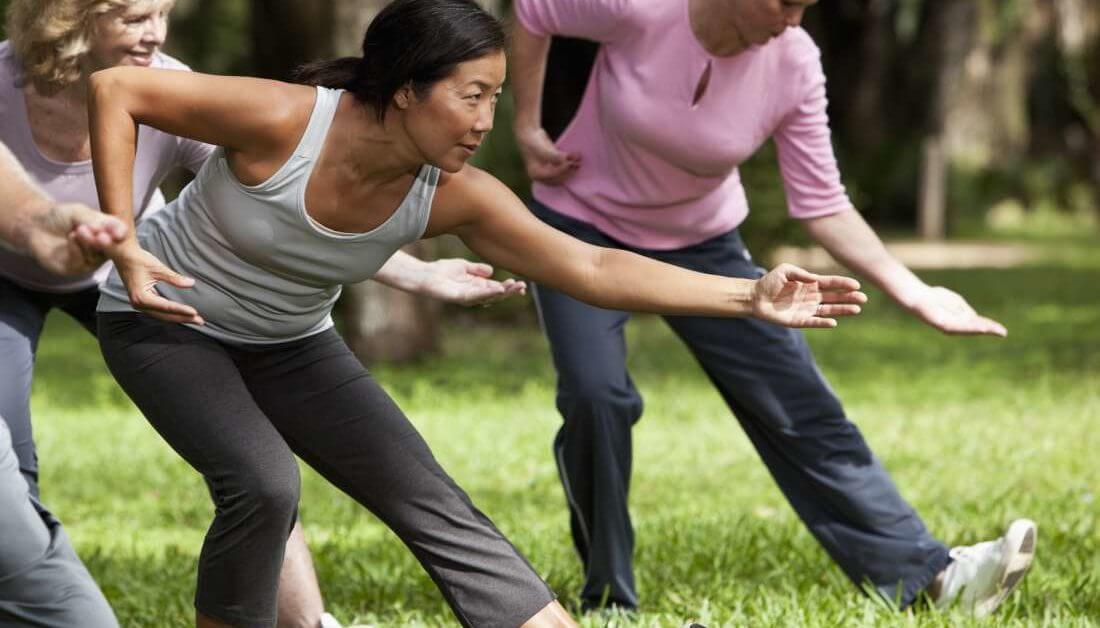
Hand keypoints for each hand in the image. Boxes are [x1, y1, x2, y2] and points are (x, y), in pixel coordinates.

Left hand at [28, 203, 127, 275]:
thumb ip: (95, 220)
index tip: (118, 234)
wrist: (35, 225)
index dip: (119, 234)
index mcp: (107, 232)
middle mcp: (102, 248)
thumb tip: (110, 230)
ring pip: (96, 256)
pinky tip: (70, 238)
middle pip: (111, 249)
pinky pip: (81, 262)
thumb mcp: (79, 212)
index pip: (119, 234)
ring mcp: (90, 260)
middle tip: (102, 236)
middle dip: (106, 243)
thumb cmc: (60, 217)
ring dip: (88, 243)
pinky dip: (76, 250)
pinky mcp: (76, 268)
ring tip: (78, 231)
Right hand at [113, 242, 203, 324]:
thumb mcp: (158, 268)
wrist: (123, 255)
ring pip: (162, 315)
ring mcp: (139, 304)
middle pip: (165, 315)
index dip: (181, 310)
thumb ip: (175, 278)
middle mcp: (139, 304)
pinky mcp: (142, 301)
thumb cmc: (139, 260)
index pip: (166, 306)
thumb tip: (191, 283)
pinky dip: (171, 313)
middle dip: (183, 318)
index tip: (195, 313)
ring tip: (194, 320)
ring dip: (178, 317)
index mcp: (141, 297)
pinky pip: (159, 311)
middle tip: (200, 321)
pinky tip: (182, 315)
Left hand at [417, 258, 525, 305]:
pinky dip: (486, 293)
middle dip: (509, 291)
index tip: (522, 284)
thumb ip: (477, 269)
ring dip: (501, 293)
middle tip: (522, 287)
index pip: (497, 289)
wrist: (425, 274)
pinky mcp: (457, 297)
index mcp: (477, 287)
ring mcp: (466, 297)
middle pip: (496, 295)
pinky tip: (496, 289)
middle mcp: (474, 294)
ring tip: (512, 287)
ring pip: (488, 297)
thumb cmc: (442, 271)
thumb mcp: (464, 266)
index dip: (509, 288)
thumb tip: (492, 271)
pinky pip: (474, 296)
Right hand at [515, 126, 579, 184]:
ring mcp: (548, 170)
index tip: (570, 163)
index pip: (552, 176)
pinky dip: (569, 161)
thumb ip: (554, 157)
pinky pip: (563, 165)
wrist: (528, 133)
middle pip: (559, 178)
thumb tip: (566, 161)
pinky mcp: (553, 163)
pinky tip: (576, 156)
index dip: (562, 171)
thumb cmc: (533, 142)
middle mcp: (542, 175)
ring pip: (562, 173)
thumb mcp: (542, 150)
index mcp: (536, 175)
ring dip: (571, 168)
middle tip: (577, 164)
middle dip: (568, 172)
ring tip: (579, 161)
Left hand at [752, 263, 866, 327]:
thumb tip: (814, 279)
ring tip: (856, 309)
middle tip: (863, 298)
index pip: (831, 284)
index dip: (844, 284)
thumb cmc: (770, 282)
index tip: (856, 285)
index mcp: (811, 284)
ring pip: (829, 310)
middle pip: (835, 298)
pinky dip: (823, 323)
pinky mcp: (798, 320)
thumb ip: (800, 273)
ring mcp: (807, 309)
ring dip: (842, 310)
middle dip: (849, 298)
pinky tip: (833, 322)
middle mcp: (812, 297)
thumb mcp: (785, 270)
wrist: (755, 297)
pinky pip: (814, 322)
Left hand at [907, 285, 1006, 336]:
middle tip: (1002, 333)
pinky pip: (958, 327)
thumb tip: (976, 319)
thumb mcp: (957, 303)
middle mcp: (956, 326)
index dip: (990, 327)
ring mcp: (950, 326)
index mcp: (961, 320)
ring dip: (981, 329)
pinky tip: (977, 327)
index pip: (978, 324)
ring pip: (968, 329)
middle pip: (976, 328)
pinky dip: (968, 327)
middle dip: (989, 330)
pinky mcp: (943, 324)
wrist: (920, 296)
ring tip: (992, 330)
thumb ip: (966, 311)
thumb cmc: (936, 297)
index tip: (1003, 331)